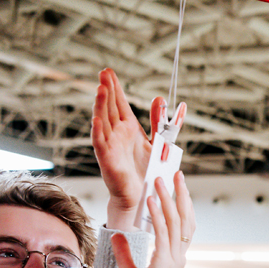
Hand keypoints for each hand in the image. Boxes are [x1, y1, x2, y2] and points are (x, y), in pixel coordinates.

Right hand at [92, 68, 170, 230]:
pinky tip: (97, 120)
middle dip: (107, 90)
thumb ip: (164, 123)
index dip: (115, 88)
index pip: (120, 104)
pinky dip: (98, 132)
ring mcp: (110, 146)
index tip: (109, 71)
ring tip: (101, 89)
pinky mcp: (107, 160)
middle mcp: (117, 134)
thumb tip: (171, 102)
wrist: (142, 196)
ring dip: (101, 106)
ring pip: (103, 122)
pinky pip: (101, 144)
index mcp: (128, 128)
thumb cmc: (148, 171)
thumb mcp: (160, 143)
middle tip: (104, 72)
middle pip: (110, 108)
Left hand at [111, 172, 194, 267]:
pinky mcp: (164, 260)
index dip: (181, 206)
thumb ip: (124, 252)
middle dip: (181, 195)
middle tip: (176, 175)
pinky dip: (158, 214)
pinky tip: (152, 199)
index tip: (177, 189)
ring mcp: (174, 257)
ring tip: (161, 180)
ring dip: (168, 198)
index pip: (183, 227)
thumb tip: (117, 236)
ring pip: (176, 221)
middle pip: (185, 218)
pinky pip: (162, 232)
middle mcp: (178, 255)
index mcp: (174, 258)